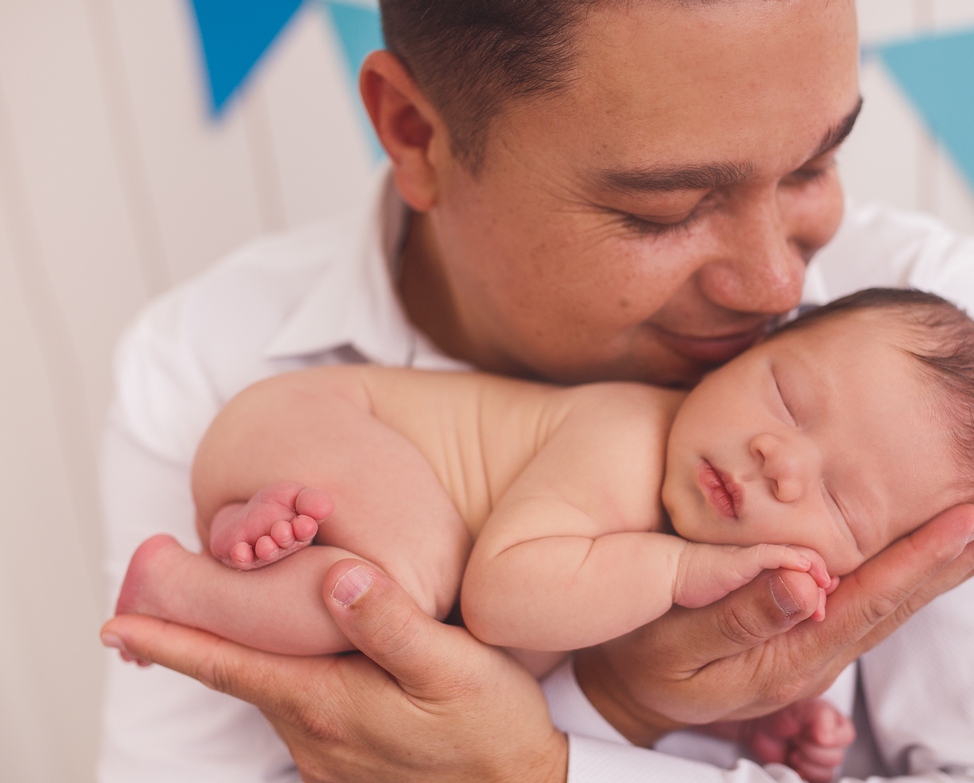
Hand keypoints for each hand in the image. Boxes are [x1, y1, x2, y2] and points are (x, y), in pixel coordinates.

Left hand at [100, 561, 566, 782]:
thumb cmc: (490, 730)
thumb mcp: (450, 666)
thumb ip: (389, 621)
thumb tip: (336, 576)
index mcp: (327, 701)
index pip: (229, 664)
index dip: (172, 640)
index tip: (116, 623)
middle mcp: (314, 733)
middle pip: (241, 677)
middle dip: (201, 640)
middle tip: (168, 599)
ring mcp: (329, 755)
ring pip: (270, 694)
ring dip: (243, 660)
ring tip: (233, 622)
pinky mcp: (349, 765)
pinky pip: (299, 715)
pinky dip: (282, 682)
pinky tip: (304, 665)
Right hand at [576, 494, 973, 745]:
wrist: (627, 688)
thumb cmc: (641, 654)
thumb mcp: (673, 640)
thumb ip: (737, 611)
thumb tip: (806, 578)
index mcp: (789, 654)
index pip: (871, 600)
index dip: (923, 557)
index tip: (973, 518)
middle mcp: (817, 652)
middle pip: (903, 600)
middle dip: (964, 555)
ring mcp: (818, 643)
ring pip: (899, 599)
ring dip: (953, 561)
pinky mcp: (811, 628)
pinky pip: (877, 598)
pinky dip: (917, 568)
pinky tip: (944, 549)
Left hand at [746, 699, 854, 782]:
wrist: (758, 724)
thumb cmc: (781, 710)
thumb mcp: (804, 705)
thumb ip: (822, 717)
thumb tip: (828, 738)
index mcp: (835, 723)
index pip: (846, 737)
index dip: (828, 737)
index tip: (810, 731)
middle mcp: (829, 742)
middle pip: (836, 758)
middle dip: (812, 750)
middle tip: (797, 739)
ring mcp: (817, 759)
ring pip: (826, 774)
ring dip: (806, 764)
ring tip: (793, 751)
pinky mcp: (805, 772)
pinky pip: (814, 782)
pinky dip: (802, 776)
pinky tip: (792, 765)